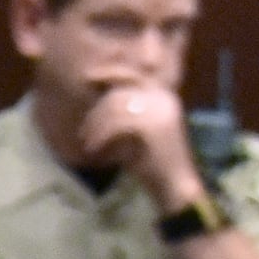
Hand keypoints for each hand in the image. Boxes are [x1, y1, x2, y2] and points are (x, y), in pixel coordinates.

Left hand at [81, 80, 199, 204]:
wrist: (174, 185)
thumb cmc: (152, 162)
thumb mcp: (137, 131)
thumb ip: (125, 111)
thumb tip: (100, 99)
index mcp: (163, 96)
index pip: (133, 76)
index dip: (110, 73)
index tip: (87, 78)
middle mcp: (164, 99)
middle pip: (119, 93)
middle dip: (96, 112)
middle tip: (84, 132)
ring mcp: (159, 111)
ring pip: (115, 107)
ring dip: (95, 126)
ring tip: (88, 143)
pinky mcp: (152, 127)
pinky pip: (117, 124)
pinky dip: (101, 137)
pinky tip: (94, 150)